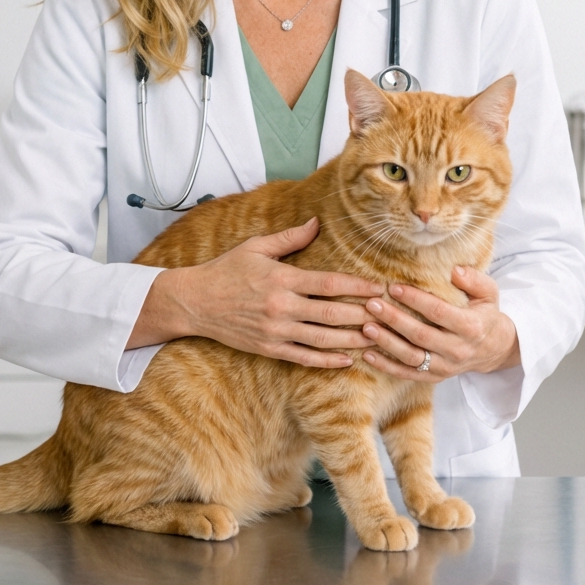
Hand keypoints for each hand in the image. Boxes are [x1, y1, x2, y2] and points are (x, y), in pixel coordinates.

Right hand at [129, 217, 384, 368]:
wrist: (193, 302)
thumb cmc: (225, 270)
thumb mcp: (255, 246)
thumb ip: (289, 238)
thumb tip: (316, 223)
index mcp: (282, 279)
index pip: (328, 284)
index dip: (357, 287)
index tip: (380, 287)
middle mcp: (281, 307)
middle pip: (332, 314)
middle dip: (363, 315)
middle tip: (390, 315)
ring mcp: (275, 331)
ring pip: (322, 340)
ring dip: (352, 340)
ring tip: (378, 338)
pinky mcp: (268, 348)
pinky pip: (304, 357)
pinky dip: (327, 361)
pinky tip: (348, 360)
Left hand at [360, 266, 520, 382]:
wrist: (494, 349)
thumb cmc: (485, 314)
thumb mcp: (488, 293)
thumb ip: (473, 280)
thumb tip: (454, 270)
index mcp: (471, 327)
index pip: (438, 312)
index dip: (415, 300)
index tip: (394, 287)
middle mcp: (457, 350)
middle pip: (420, 335)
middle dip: (394, 319)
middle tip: (372, 304)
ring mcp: (445, 367)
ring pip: (411, 357)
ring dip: (386, 343)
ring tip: (366, 327)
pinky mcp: (434, 377)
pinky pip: (407, 374)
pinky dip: (386, 366)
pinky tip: (367, 354)